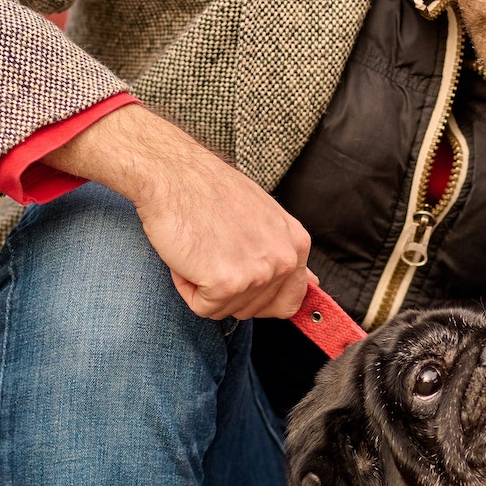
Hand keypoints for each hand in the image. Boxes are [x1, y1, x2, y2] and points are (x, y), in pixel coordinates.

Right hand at [46, 103, 310, 318]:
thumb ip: (285, 252)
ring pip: (226, 310)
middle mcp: (285, 260)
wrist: (172, 174)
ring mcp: (258, 273)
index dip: (258, 297)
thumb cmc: (209, 191)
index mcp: (297, 244)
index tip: (238, 278)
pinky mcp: (227, 284)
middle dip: (227, 290)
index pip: (291, 300)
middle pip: (254, 310)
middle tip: (212, 249)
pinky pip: (203, 307)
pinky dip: (187, 287)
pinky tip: (188, 254)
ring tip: (201, 247)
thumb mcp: (265, 218)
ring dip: (205, 286)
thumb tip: (313, 283)